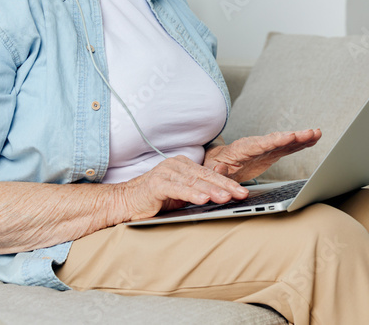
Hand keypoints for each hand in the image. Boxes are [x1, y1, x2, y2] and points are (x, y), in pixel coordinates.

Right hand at [116, 155, 249, 220]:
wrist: (125, 202)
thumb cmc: (154, 200)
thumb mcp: (182, 195)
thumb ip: (199, 190)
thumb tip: (223, 190)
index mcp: (183, 166)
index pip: (209, 174)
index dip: (227, 183)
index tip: (242, 192)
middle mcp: (175, 165)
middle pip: (205, 176)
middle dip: (225, 186)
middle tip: (240, 194)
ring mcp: (165, 172)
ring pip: (193, 181)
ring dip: (211, 190)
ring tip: (226, 197)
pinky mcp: (156, 184)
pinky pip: (177, 189)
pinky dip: (191, 194)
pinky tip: (202, 199)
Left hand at [203, 129, 321, 183]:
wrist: (216, 161)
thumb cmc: (213, 165)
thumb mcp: (211, 170)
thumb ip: (218, 170)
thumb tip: (220, 168)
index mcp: (242, 149)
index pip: (261, 144)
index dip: (276, 140)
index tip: (290, 136)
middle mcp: (256, 146)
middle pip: (277, 140)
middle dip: (294, 137)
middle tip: (311, 133)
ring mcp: (265, 149)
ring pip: (285, 142)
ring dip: (301, 138)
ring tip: (317, 133)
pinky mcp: (271, 154)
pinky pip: (288, 148)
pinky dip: (300, 144)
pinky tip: (312, 140)